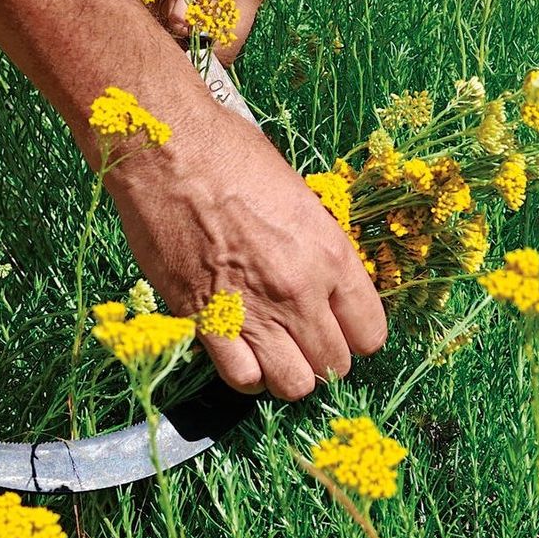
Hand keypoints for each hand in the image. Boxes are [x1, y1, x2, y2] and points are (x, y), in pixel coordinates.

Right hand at [104, 96, 386, 400]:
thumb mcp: (300, 196)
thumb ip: (318, 247)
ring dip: (287, 373)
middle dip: (324, 357)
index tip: (341, 325)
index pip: (371, 332)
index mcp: (331, 254)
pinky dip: (245, 374)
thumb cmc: (232, 156)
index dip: (357, 334)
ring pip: (292, 385)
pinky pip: (241, 379)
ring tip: (275, 350)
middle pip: (334, 365)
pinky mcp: (205, 322)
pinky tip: (241, 350)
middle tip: (304, 338)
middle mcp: (300, 291)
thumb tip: (327, 281)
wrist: (168, 153)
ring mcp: (254, 311)